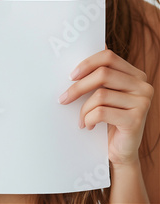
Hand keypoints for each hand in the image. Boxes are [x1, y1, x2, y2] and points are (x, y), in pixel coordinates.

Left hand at [58, 48, 153, 165]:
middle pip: (103, 74)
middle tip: (64, 98)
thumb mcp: (106, 93)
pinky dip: (89, 119)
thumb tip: (77, 55)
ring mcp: (142, 102)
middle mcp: (143, 86)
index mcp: (136, 75)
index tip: (71, 75)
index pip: (109, 57)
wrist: (121, 151)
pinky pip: (101, 112)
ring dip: (84, 109)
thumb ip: (99, 76)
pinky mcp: (136, 119)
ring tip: (81, 119)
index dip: (87, 63)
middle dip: (79, 87)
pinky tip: (88, 126)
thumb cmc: (110, 118)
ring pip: (100, 95)